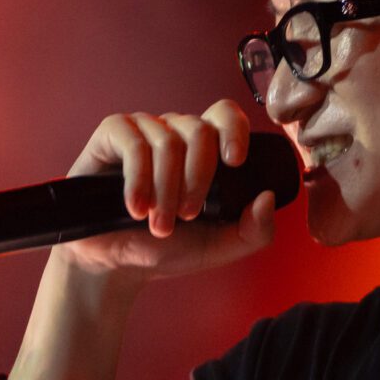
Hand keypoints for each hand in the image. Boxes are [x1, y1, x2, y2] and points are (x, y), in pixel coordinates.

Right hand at [56, 100, 277, 281]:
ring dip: (165, 189)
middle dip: (197, 179)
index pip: (225, 114)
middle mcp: (175, 132)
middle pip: (199, 130)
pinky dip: (138, 179)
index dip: (234, 129)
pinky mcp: (111, 135)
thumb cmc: (165, 249)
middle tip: (186, 216)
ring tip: (157, 224)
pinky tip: (135, 208)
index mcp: (204, 149)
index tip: (235, 162)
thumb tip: (268, 197)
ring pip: (168, 141)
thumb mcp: (220, 247)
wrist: (116, 265)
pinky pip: (132, 142)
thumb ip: (255, 232)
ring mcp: (143, 130)